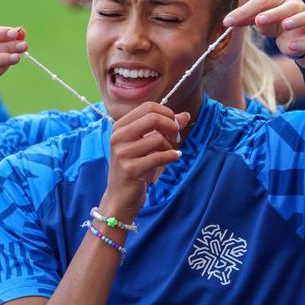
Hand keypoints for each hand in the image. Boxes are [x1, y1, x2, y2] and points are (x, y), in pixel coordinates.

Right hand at [102, 103, 189, 220]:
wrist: (120, 197)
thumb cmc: (136, 166)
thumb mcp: (149, 144)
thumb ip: (166, 128)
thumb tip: (186, 115)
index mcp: (120, 126)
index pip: (148, 106)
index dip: (167, 113)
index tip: (174, 126)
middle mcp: (118, 136)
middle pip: (152, 118)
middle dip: (171, 126)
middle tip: (176, 138)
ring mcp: (122, 153)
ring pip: (157, 138)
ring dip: (169, 146)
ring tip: (169, 152)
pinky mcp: (130, 169)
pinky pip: (159, 156)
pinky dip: (172, 156)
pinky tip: (175, 158)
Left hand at [223, 0, 304, 67]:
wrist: (297, 39)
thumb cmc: (275, 22)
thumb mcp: (258, 19)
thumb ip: (245, 19)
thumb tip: (228, 22)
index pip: (263, 0)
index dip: (245, 11)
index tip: (228, 21)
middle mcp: (297, 3)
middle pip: (288, 6)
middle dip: (273, 13)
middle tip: (258, 21)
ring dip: (298, 19)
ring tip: (285, 25)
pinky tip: (292, 46)